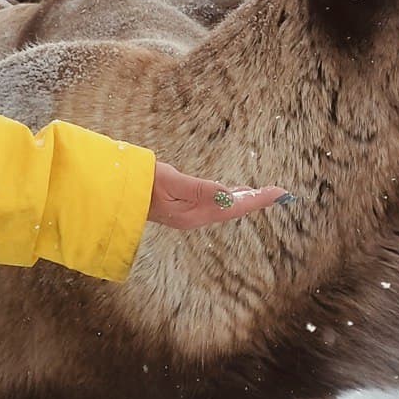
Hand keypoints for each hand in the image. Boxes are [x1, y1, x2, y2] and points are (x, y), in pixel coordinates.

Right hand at [146, 161, 290, 229]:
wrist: (118, 194)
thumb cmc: (142, 184)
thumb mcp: (171, 181)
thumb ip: (199, 188)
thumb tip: (228, 193)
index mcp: (195, 213)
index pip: (235, 206)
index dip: (259, 199)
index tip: (280, 193)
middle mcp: (195, 217)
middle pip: (233, 209)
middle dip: (256, 200)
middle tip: (278, 193)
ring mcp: (188, 214)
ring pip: (224, 207)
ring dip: (243, 200)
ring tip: (260, 194)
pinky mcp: (183, 208)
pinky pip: (214, 204)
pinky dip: (228, 198)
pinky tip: (231, 193)